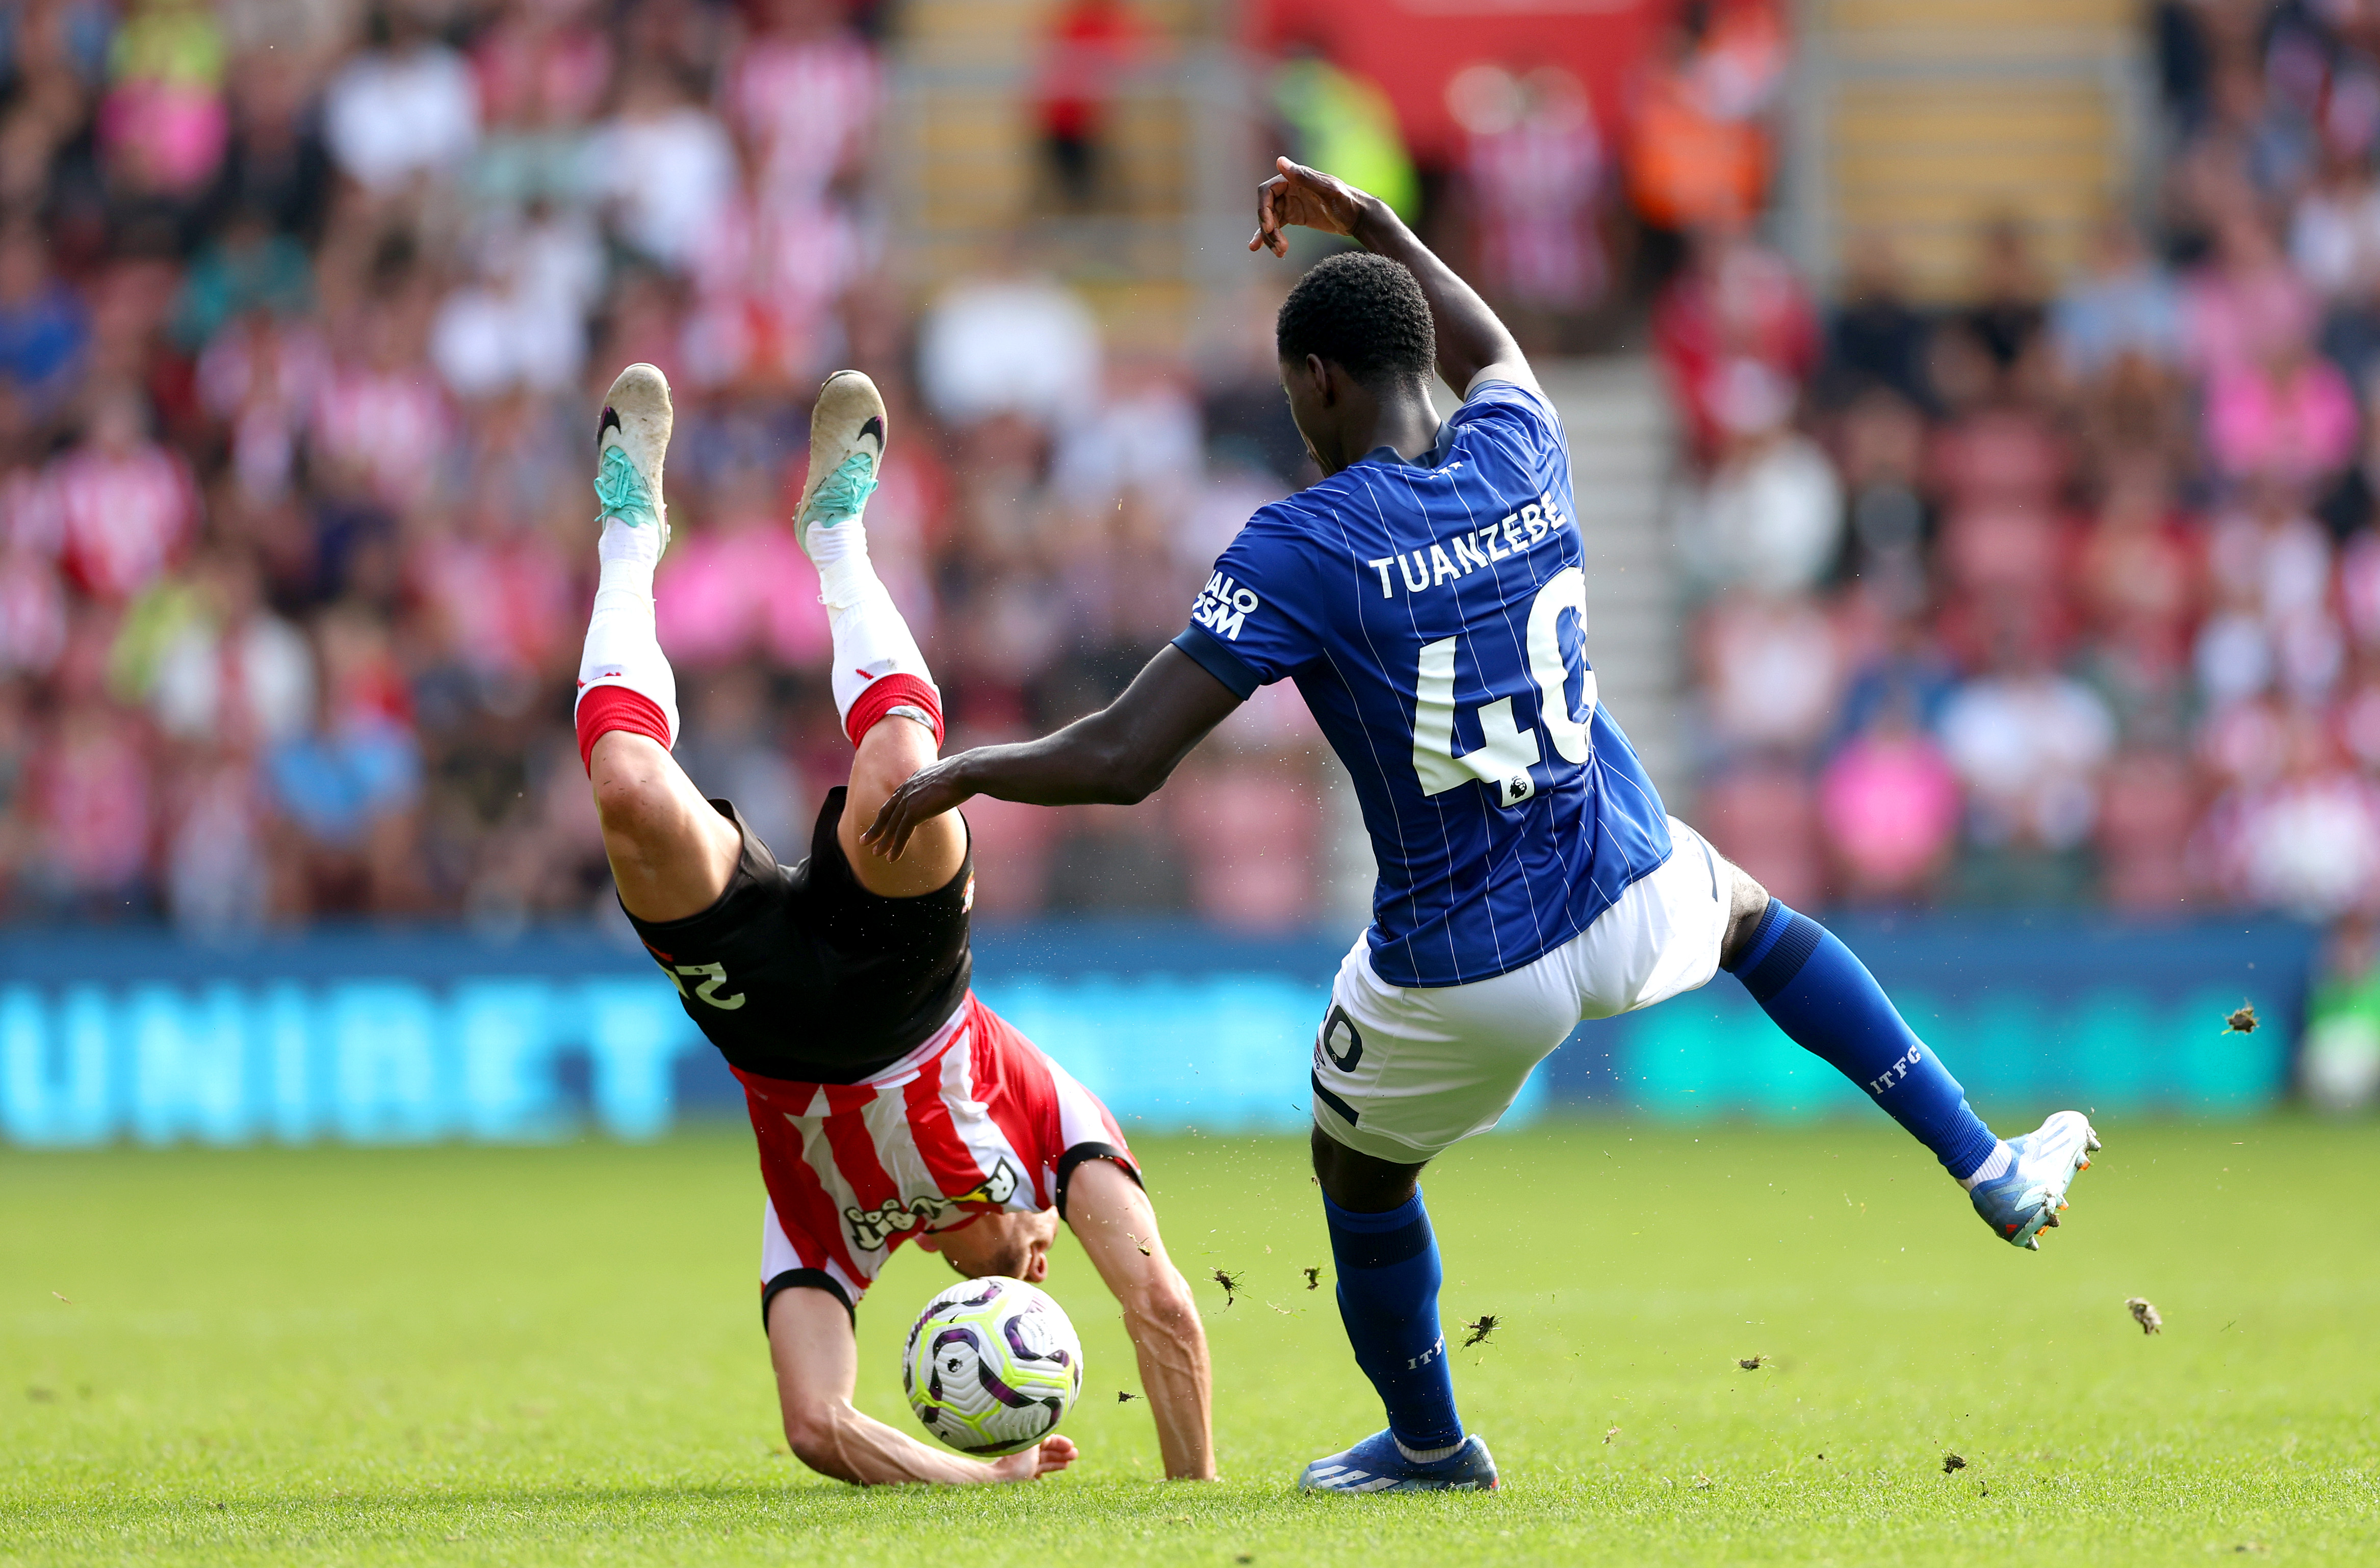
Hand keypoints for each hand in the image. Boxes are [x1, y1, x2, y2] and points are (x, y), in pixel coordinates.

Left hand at [860, 753, 974, 859]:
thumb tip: (950, 785)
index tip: (882, 822)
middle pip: (886, 813)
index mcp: (913, 780)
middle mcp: (907, 790)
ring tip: (876, 853)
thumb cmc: (964, 772)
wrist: (965, 771)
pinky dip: (896, 847)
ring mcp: (909, 801)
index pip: (896, 800)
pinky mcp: (915, 811)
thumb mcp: (947, 775)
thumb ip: (941, 783)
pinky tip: (892, 858)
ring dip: (883, 841)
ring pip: (891, 826)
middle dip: (875, 828)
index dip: (888, 813)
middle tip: (865, 840)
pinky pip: (902, 833)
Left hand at [988, 1434, 1077, 1481]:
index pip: (1049, 1439)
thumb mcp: (1034, 1442)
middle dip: (1062, 1452)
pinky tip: (1045, 1474)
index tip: (1071, 1445)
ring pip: (1045, 1461)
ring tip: (1068, 1465)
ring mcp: (1027, 1462)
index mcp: (1031, 1440)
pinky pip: (1038, 1471)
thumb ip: (1044, 1437)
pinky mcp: (1025, 1474)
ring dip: (1057, 1462)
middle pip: (1048, 1450)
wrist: (1004, 1474)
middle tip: (1075, 1455)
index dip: (1061, 1442)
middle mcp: (1029, 1450)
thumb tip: (1051, 1434)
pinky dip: (1044, 1471)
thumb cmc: (1019, 1456)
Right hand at [1249, 155, 1374, 257]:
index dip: (1263, 209)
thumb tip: (1279, 161)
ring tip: (1279, 252)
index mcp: (1294, 179)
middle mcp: (1289, 190)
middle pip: (1266, 209)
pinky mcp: (1294, 216)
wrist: (1359, 217)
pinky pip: (1276, 226)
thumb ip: (1304, 177)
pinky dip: (1270, 237)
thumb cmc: (1347, 201)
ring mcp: (1290, 203)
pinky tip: (1262, 249)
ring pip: (1270, 220)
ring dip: (1270, 237)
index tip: (1269, 227)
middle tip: (1278, 246)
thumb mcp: (1327, 190)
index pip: (1266, 192)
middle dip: (1269, 229)